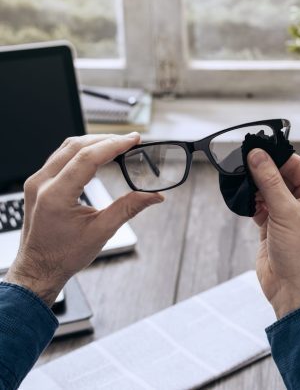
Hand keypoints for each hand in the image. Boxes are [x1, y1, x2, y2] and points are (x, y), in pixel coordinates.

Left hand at [4, 134, 163, 305]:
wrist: (39, 268)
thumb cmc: (63, 255)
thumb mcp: (101, 232)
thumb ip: (128, 208)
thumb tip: (154, 196)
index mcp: (55, 196)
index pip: (87, 158)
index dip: (114, 145)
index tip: (134, 139)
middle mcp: (41, 184)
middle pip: (76, 146)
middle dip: (106, 140)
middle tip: (131, 140)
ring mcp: (37, 182)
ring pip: (67, 148)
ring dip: (94, 142)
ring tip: (118, 144)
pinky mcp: (38, 183)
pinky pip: (60, 157)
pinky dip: (82, 151)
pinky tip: (98, 153)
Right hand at [248, 150, 299, 317]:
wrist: (294, 290)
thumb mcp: (286, 211)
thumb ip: (270, 181)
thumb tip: (258, 156)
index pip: (297, 165)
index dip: (276, 156)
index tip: (255, 147)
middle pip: (281, 175)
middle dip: (263, 170)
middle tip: (243, 161)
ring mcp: (291, 213)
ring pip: (269, 189)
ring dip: (255, 186)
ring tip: (241, 180)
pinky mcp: (275, 225)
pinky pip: (261, 204)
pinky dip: (251, 201)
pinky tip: (244, 198)